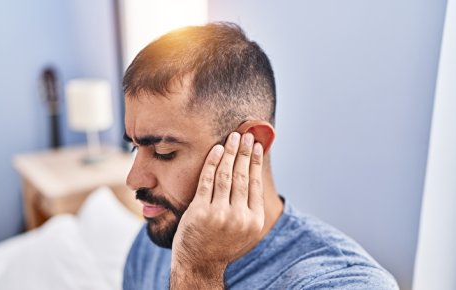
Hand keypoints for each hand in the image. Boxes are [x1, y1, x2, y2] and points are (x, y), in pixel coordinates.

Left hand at [170, 132, 264, 288]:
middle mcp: (239, 217)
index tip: (256, 146)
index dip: (256, 162)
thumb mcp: (243, 230)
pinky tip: (216, 150)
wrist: (199, 264)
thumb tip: (254, 175)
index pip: (256, 183)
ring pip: (226, 175)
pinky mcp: (199, 211)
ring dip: (230, 152)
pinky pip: (207, 180)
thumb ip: (249, 207)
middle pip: (243, 176)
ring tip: (233, 138)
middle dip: (244, 152)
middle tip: (246, 135)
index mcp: (253, 221)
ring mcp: (218, 214)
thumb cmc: (221, 243)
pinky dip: (212, 162)